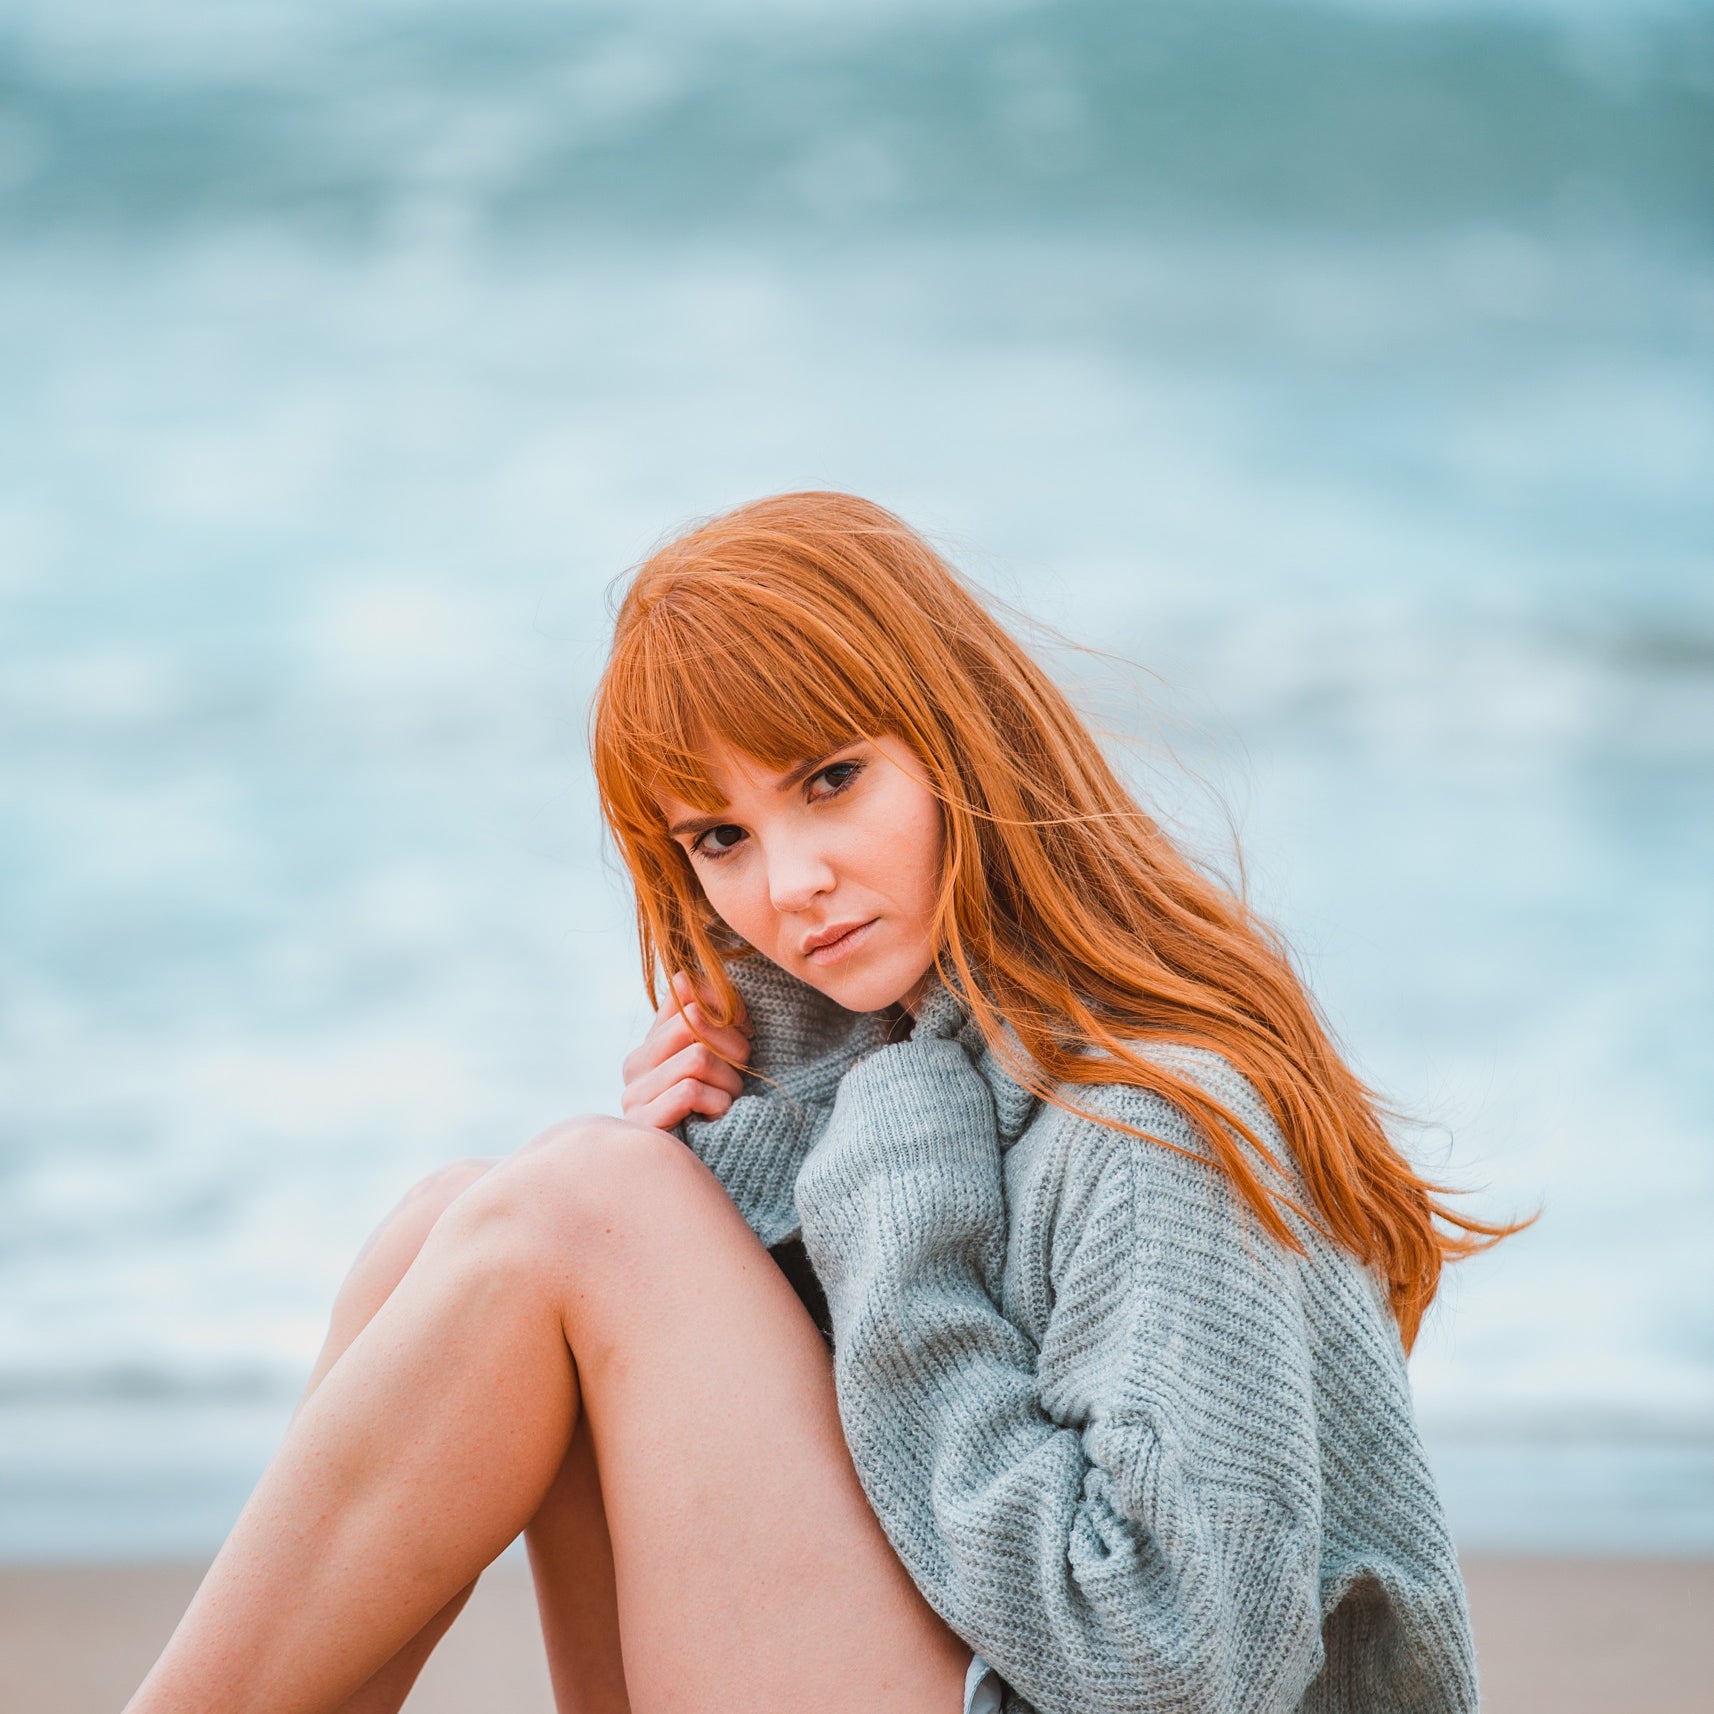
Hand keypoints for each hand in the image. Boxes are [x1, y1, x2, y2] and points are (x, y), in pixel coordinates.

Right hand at [621, 971, 753, 1131]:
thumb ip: (705, 1020)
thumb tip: (685, 975)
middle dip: (732, 1046)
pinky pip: (690, 1092)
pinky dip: (717, 1104)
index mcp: (651, 1040)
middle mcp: (634, 1063)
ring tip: (727, 1101)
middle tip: (740, 1072)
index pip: (685, 990)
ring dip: (728, 1082)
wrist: (691, 1177)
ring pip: (698, 1057)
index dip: (725, 1004)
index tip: (745, 1028)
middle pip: (693, 1020)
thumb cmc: (713, 1113)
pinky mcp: (643, 1122)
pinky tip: (716, 1117)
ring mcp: (634, 1093)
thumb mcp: (716, 1061)